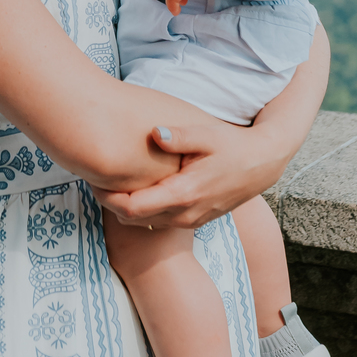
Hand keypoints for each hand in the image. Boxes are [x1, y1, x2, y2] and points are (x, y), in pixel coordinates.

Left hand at [97, 120, 274, 229]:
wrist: (262, 164)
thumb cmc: (232, 145)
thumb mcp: (207, 135)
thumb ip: (180, 136)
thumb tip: (154, 133)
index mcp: (183, 193)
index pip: (133, 208)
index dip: (108, 197)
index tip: (94, 178)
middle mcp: (185, 213)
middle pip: (133, 219)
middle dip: (111, 202)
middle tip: (96, 177)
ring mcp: (191, 220)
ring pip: (146, 223)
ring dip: (127, 207)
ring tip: (114, 180)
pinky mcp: (195, 220)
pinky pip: (160, 221)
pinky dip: (144, 209)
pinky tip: (139, 186)